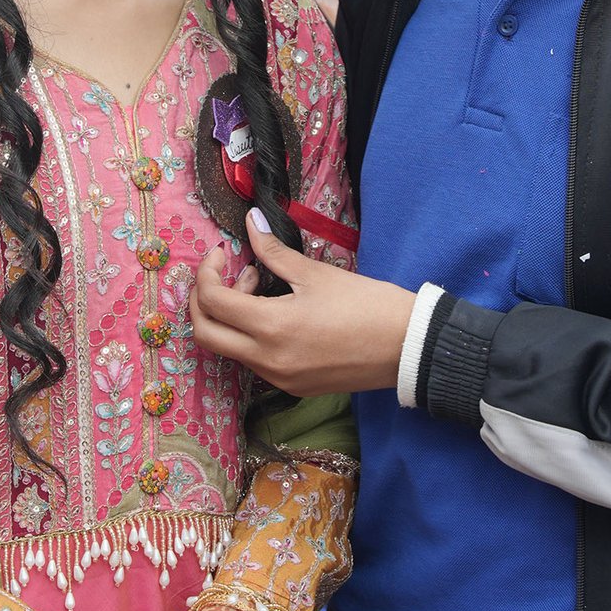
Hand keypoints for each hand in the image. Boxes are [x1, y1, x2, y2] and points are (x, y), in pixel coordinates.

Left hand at [189, 213, 411, 396]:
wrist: (408, 347)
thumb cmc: (367, 305)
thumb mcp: (316, 274)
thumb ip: (274, 252)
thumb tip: (251, 223)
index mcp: (271, 328)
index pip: (213, 301)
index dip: (207, 272)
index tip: (222, 252)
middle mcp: (267, 361)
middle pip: (205, 334)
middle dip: (202, 300)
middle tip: (223, 273)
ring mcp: (279, 378)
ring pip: (229, 348)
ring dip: (230, 316)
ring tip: (259, 286)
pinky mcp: (293, 387)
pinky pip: (254, 361)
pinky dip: (250, 334)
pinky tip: (274, 311)